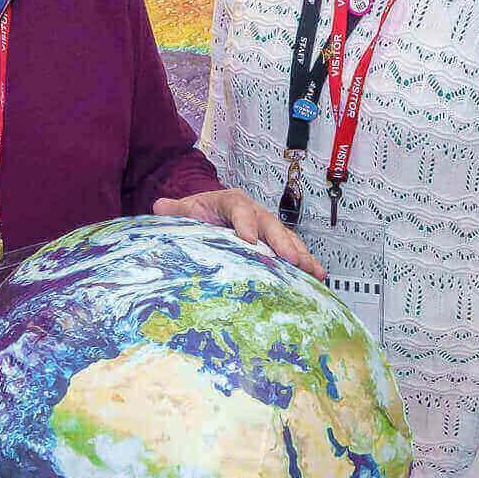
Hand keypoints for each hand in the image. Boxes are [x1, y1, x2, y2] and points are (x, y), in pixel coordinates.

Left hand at [154, 188, 324, 279]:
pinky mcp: (276, 244)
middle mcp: (254, 212)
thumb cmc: (198, 213)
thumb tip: (160, 207)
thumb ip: (174, 211)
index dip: (244, 222)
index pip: (238, 207)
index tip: (248, 239)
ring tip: (311, 270)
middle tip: (289, 258)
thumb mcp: (184, 210)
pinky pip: (294, 252)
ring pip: (287, 239)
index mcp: (230, 201)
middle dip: (280, 242)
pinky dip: (307, 263)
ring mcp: (268, 228)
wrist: (209, 215)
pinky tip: (318, 276)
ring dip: (300, 254)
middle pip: (270, 224)